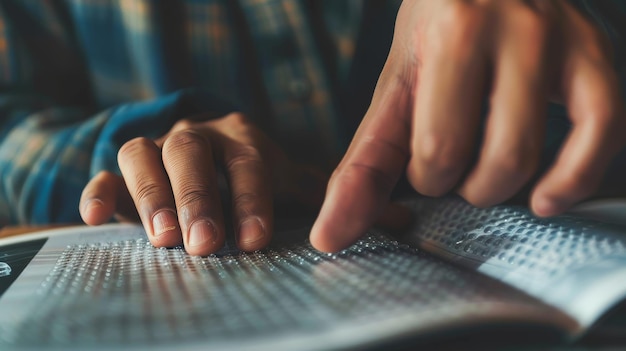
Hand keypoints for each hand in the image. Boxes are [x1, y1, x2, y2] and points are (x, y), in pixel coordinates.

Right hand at [80, 112, 325, 254]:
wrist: (206, 147)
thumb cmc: (252, 174)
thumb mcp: (288, 182)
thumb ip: (328, 201)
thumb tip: (397, 222)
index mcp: (241, 138)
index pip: (247, 162)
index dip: (251, 198)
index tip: (254, 240)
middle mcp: (197, 135)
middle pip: (191, 154)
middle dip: (198, 198)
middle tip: (205, 244)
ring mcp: (157, 147)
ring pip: (143, 154)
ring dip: (151, 194)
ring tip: (162, 238)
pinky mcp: (124, 169)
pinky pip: (105, 171)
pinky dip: (99, 190)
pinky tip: (97, 218)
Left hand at [311, 0, 625, 251]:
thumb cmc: (441, 32)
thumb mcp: (398, 83)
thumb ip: (365, 161)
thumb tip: (331, 236)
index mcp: (452, 32)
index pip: (436, 148)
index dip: (426, 176)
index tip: (424, 169)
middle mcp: (513, 30)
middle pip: (480, 157)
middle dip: (456, 183)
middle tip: (450, 165)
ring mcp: (562, 43)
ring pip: (525, 156)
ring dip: (497, 186)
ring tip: (483, 172)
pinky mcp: (600, 59)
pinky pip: (601, 136)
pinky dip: (573, 181)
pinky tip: (546, 197)